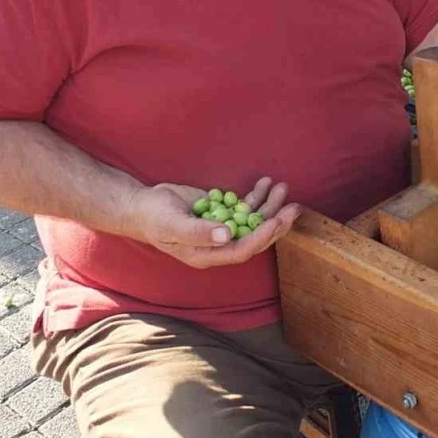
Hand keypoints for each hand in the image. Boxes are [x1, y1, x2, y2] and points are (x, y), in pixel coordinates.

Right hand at [119, 177, 300, 268]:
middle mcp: (219, 245)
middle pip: (255, 237)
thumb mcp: (171, 225)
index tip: (275, 222)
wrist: (143, 206)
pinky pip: (245, 206)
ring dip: (270, 206)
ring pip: (254, 220)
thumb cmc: (154, 218)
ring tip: (283, 188)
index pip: (241, 251)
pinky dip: (258, 195)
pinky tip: (266, 182)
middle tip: (293, 208)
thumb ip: (197, 232)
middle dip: (276, 223)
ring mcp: (223, 228)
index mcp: (207, 255)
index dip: (260, 238)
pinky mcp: (223, 212)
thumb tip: (226, 236)